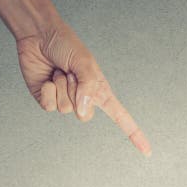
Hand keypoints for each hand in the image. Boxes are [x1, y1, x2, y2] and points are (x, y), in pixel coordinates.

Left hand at [16, 22, 150, 154]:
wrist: (39, 34)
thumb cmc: (66, 44)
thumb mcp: (84, 62)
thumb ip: (88, 87)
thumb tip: (83, 112)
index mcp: (100, 92)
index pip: (122, 117)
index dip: (135, 135)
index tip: (147, 152)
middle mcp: (84, 100)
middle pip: (85, 116)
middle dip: (76, 93)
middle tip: (70, 72)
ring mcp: (66, 101)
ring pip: (65, 110)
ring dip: (61, 87)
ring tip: (59, 71)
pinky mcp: (48, 100)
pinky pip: (50, 107)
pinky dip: (48, 91)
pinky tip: (47, 78)